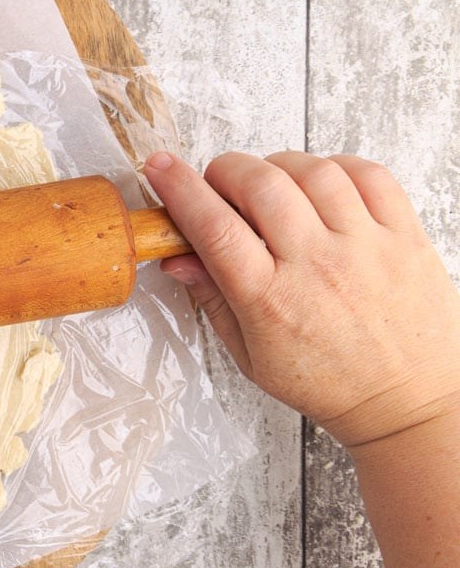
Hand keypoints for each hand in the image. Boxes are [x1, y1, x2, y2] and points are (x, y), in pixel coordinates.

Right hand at [143, 151, 459, 449]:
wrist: (408, 402)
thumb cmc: (330, 383)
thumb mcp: (252, 356)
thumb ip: (213, 300)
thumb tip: (178, 259)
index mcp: (270, 299)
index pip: (214, 226)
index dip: (179, 188)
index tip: (161, 167)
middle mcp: (318, 266)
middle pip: (259, 184)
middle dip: (226, 170)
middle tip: (220, 184)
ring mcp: (365, 246)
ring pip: (312, 171)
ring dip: (278, 165)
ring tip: (271, 186)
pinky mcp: (404, 236)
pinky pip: (369, 174)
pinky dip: (335, 166)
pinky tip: (321, 185)